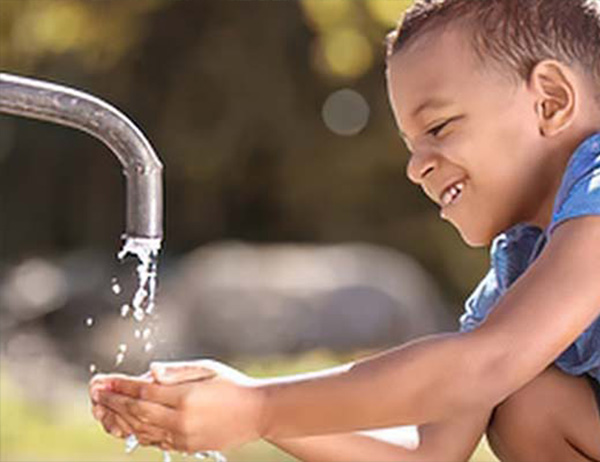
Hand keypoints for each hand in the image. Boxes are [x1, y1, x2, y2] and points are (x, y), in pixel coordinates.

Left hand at [90, 360, 265, 451]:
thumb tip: (150, 370)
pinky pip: (155, 441)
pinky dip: (137, 433)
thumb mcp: (207, 369)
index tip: (103, 380)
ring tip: (104, 409)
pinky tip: (127, 424)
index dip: (120, 385)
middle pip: (136, 411)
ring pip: (142, 429)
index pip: (143, 390)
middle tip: (96, 393)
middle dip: (113, 401)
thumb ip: (177, 371)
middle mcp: (180, 419)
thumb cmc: (233, 384)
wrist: (257, 413)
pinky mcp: (187, 446)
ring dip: (120, 418)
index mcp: (185, 396)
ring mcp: (183, 436)